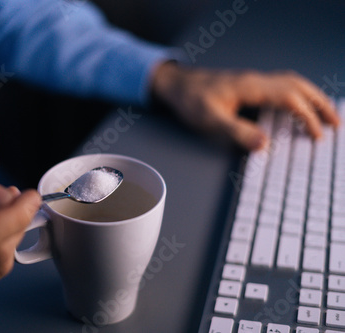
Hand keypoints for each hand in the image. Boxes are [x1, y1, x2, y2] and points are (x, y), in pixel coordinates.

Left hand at [151, 62, 339, 149]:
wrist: (176, 85)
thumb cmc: (190, 101)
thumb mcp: (209, 120)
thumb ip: (236, 132)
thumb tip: (264, 145)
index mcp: (251, 87)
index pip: (290, 98)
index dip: (306, 117)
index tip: (316, 136)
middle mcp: (256, 80)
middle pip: (298, 86)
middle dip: (319, 104)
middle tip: (335, 123)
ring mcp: (253, 81)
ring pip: (292, 82)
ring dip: (311, 97)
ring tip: (324, 114)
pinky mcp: (249, 85)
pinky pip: (282, 85)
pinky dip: (297, 94)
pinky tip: (298, 105)